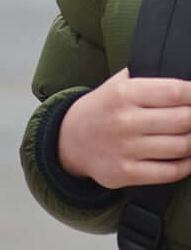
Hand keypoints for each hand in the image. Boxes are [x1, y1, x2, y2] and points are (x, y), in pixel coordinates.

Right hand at [58, 70, 190, 188]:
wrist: (70, 140)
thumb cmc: (105, 109)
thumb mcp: (119, 83)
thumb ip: (151, 77)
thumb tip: (189, 78)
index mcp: (124, 94)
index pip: (177, 92)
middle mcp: (124, 121)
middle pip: (184, 119)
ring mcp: (125, 149)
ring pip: (182, 146)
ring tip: (190, 134)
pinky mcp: (125, 173)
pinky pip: (171, 171)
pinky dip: (188, 165)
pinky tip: (188, 156)